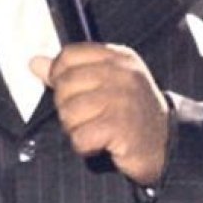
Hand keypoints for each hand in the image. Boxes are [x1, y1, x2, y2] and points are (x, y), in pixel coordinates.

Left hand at [30, 43, 171, 185]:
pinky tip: (101, 144)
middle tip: (89, 118)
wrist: (167, 144)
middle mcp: (122, 74)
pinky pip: (80, 137)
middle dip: (68, 108)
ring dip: (76, 129)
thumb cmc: (131, 113)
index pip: (69, 55)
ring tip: (96, 131)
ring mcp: (123, 99)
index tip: (71, 93)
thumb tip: (34, 62)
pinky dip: (85, 146)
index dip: (59, 76)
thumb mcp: (105, 84)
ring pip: (69, 113)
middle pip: (64, 84)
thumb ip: (69, 72)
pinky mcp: (121, 127)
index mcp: (117, 58)